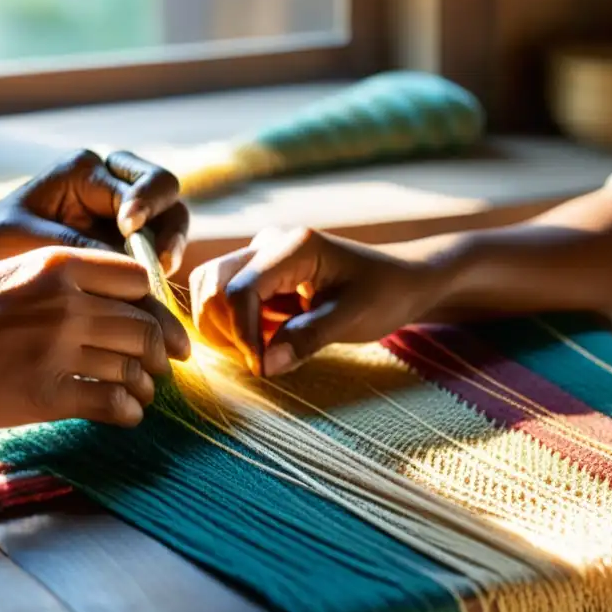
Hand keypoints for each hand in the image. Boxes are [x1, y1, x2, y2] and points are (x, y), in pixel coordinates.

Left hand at [0, 149, 190, 275]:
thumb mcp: (38, 243)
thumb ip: (88, 249)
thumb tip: (138, 271)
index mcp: (88, 170)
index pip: (142, 180)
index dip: (146, 204)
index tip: (130, 228)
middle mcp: (113, 186)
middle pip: (167, 195)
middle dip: (168, 228)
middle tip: (158, 260)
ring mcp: (123, 218)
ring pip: (170, 225)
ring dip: (169, 252)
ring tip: (155, 283)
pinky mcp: (123, 250)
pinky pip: (154, 258)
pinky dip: (156, 278)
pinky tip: (148, 301)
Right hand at [0, 247, 191, 429]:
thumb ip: (46, 278)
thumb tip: (83, 291)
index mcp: (55, 265)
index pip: (135, 276)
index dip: (150, 300)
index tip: (153, 317)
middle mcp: (68, 304)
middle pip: (145, 324)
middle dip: (160, 348)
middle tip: (164, 363)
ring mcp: (61, 351)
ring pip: (134, 366)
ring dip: (146, 383)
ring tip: (144, 393)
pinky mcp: (50, 396)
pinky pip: (113, 403)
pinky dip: (129, 411)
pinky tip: (127, 415)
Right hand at [190, 228, 440, 375]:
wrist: (402, 280)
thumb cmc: (385, 293)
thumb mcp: (355, 317)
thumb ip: (309, 338)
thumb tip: (264, 365)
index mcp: (294, 246)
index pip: (240, 290)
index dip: (241, 334)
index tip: (262, 367)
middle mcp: (269, 243)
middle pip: (212, 285)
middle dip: (224, 329)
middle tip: (258, 361)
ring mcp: (260, 257)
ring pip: (210, 290)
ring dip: (223, 328)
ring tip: (259, 352)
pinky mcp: (258, 274)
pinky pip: (223, 299)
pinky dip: (231, 327)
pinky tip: (263, 342)